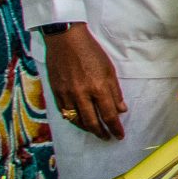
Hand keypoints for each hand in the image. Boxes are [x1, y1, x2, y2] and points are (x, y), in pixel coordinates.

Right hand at [43, 25, 125, 139]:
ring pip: (77, 120)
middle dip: (101, 133)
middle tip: (107, 138)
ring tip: (95, 132)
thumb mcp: (109, 70)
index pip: (109, 115)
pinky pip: (64, 113)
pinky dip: (73, 120)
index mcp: (99, 87)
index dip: (115, 128)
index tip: (119, 135)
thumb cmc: (91, 52)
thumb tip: (121, 110)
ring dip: (87, 129)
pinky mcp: (56, 92)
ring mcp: (67, 94)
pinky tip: (79, 122)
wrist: (66, 40)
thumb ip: (115, 92)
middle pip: (92, 122)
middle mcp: (82, 94)